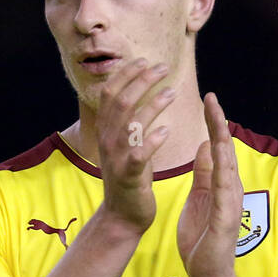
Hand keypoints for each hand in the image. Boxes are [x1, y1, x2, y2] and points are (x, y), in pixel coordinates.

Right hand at [95, 58, 175, 234]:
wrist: (121, 217)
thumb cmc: (128, 178)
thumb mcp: (122, 146)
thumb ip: (126, 121)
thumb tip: (134, 92)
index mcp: (105, 131)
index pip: (110, 93)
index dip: (126, 74)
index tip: (145, 60)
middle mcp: (107, 141)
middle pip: (121, 101)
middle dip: (142, 81)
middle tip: (163, 68)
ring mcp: (116, 159)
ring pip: (131, 123)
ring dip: (152, 104)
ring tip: (172, 92)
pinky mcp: (129, 176)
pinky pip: (139, 154)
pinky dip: (152, 140)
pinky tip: (167, 130)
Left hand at [177, 92, 243, 276]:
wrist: (208, 275)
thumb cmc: (203, 240)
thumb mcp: (199, 198)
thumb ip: (204, 174)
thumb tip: (206, 145)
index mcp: (221, 185)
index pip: (218, 148)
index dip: (213, 124)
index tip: (207, 99)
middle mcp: (230, 189)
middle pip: (226, 150)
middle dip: (218, 123)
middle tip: (210, 96)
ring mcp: (231, 203)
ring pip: (228, 164)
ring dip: (222, 139)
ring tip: (216, 115)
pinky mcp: (227, 218)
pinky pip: (224, 189)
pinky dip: (221, 168)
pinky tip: (219, 150)